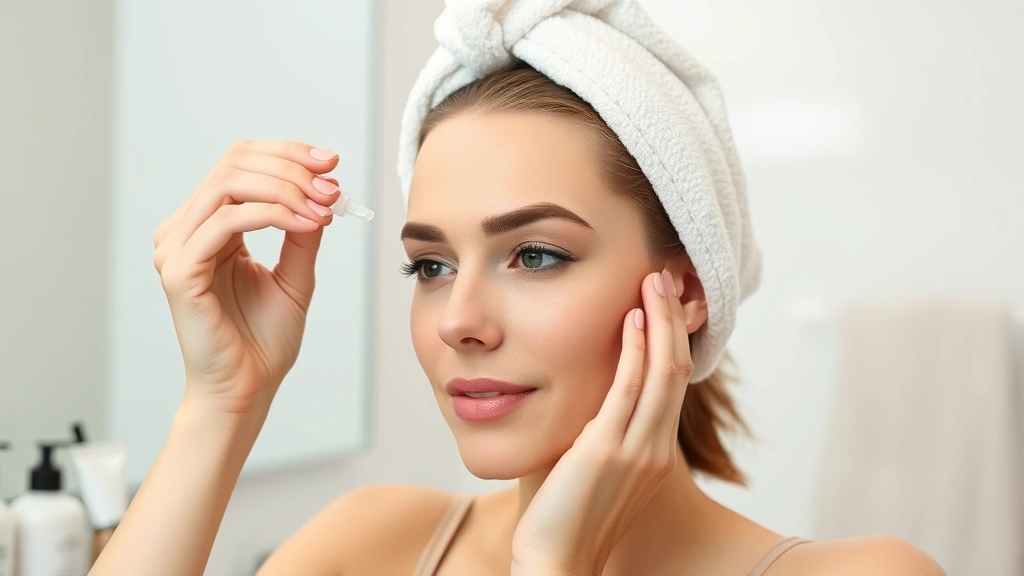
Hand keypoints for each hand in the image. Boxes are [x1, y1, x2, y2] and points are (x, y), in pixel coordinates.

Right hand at [152, 140, 342, 416]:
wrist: (248, 387)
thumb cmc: (264, 339)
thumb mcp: (295, 274)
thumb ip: (302, 231)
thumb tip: (322, 190)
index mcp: (208, 227)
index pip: (240, 164)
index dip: (286, 154)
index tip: (330, 162)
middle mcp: (185, 231)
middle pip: (233, 164)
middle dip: (291, 168)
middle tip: (332, 187)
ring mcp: (176, 249)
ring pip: (228, 184)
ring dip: (286, 189)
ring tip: (324, 206)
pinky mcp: (179, 271)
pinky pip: (226, 221)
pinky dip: (273, 214)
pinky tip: (306, 223)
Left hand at [511, 268, 692, 575]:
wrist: (557, 562)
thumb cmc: (564, 518)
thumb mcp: (590, 468)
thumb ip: (597, 433)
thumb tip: (586, 399)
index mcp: (653, 453)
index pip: (672, 385)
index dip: (672, 341)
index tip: (665, 305)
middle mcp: (654, 449)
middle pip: (676, 370)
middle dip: (673, 320)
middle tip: (665, 277)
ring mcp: (636, 450)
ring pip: (662, 373)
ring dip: (660, 322)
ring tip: (653, 282)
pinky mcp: (607, 450)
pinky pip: (629, 389)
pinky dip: (634, 350)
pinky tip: (631, 319)